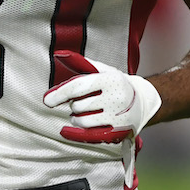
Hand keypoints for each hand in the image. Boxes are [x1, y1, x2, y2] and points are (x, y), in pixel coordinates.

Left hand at [43, 50, 161, 144]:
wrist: (143, 102)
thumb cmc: (116, 84)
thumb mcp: (102, 70)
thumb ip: (80, 63)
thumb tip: (59, 54)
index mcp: (110, 79)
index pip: (78, 86)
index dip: (60, 94)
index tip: (47, 100)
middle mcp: (116, 98)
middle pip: (78, 106)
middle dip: (74, 104)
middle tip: (84, 101)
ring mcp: (117, 117)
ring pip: (81, 121)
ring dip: (77, 117)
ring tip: (86, 111)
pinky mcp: (117, 132)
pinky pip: (89, 135)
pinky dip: (76, 133)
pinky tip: (68, 130)